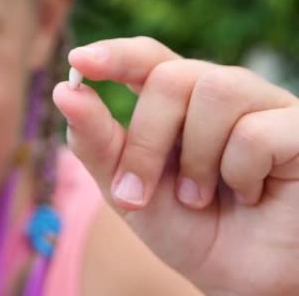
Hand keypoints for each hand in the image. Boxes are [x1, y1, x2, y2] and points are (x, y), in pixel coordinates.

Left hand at [52, 37, 298, 295]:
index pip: (147, 59)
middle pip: (171, 78)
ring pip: (216, 91)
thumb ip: (97, 142)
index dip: (116, 55)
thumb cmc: (190, 230)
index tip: (79, 62)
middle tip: (138, 195)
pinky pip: (256, 132)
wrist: (244, 281)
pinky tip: (250, 195)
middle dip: (145, 142)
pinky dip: (239, 173)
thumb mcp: (128, 190)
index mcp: (178, 102)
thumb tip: (63, 89)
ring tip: (201, 198)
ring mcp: (264, 106)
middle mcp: (221, 93)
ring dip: (196, 159)